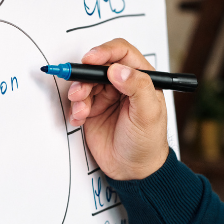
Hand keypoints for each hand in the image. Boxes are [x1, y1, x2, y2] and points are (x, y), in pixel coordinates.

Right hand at [68, 38, 168, 179]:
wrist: (133, 171)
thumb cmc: (148, 142)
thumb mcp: (148, 114)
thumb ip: (137, 87)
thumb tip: (117, 69)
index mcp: (141, 78)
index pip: (121, 52)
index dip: (104, 52)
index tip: (90, 59)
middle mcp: (122, 83)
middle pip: (97, 66)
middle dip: (85, 76)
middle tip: (79, 91)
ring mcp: (106, 96)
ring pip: (85, 82)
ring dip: (79, 94)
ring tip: (82, 111)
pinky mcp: (92, 109)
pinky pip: (78, 100)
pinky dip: (75, 108)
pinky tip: (80, 119)